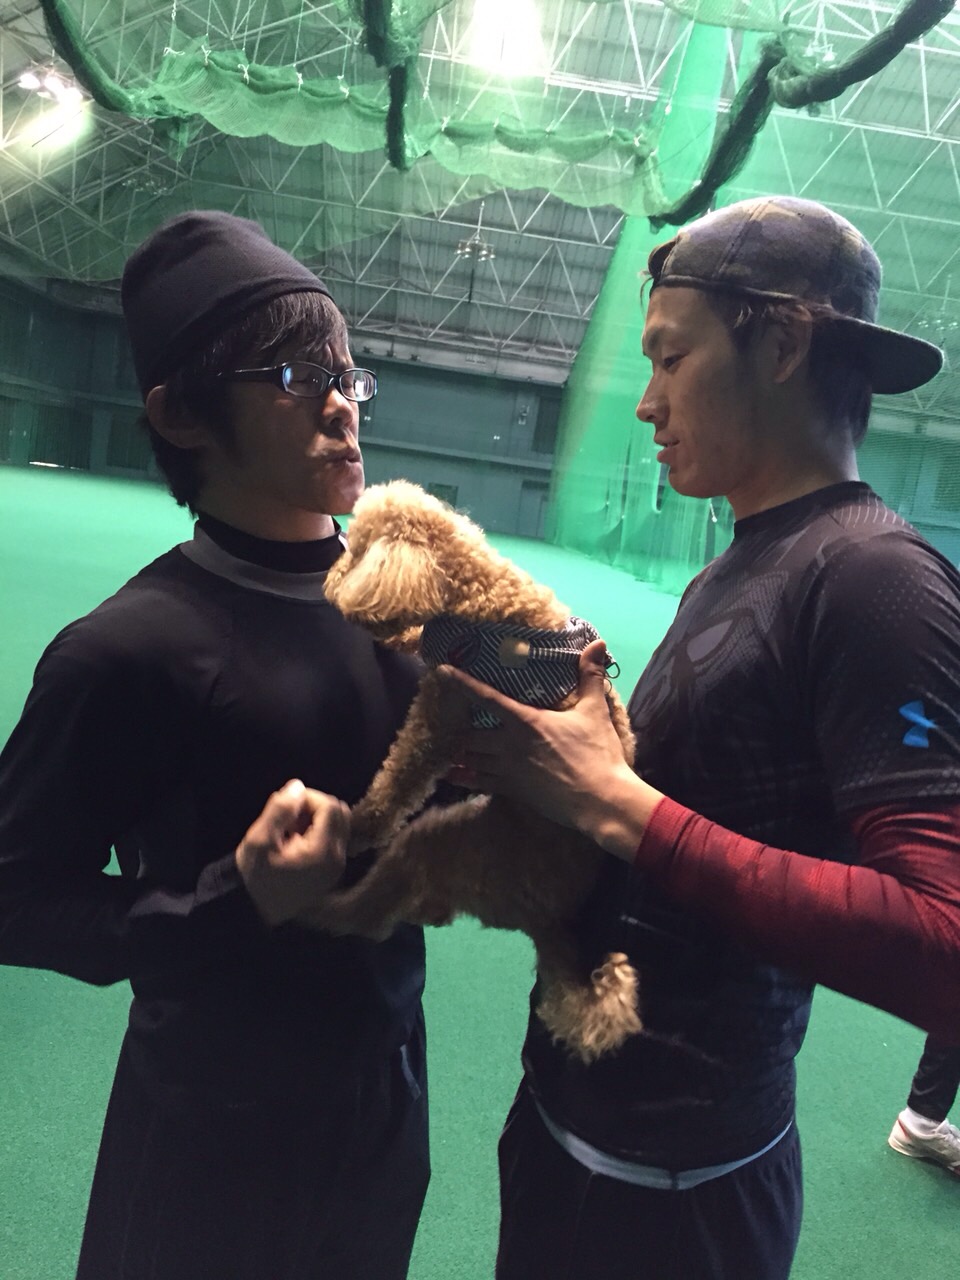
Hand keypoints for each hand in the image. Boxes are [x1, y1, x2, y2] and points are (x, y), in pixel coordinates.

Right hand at [236, 779, 349, 925]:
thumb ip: (279, 810)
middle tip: (289, 815)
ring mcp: (337, 866)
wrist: (254, 913)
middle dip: (315, 806)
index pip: (330, 807)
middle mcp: (338, 858)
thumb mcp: (260, 840)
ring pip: (338, 825)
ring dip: (316, 818)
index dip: (309, 798)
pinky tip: (294, 840)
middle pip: (340, 813)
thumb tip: (297, 786)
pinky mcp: (331, 871)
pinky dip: (318, 832)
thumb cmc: (255, 877)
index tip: (286, 805)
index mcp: (324, 851)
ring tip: (288, 828)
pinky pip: (333, 839)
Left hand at [439, 639, 659, 857]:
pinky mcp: (513, 791)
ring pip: (470, 760)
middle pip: (469, 735)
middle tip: (446, 719)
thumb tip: (598, 642)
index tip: (442, 671)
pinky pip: (479, 783)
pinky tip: (452, 776)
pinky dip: (464, 779)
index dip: (462, 683)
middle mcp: (509, 745)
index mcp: (525, 721)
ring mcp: (508, 770)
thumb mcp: (594, 711)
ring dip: (458, 753)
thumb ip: (590, 676)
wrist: (600, 801)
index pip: (486, 697)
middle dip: (457, 728)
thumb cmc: (597, 754)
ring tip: (445, 746)